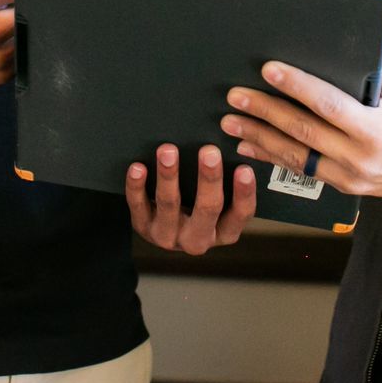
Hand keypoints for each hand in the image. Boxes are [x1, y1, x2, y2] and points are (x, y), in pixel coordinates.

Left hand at [126, 143, 255, 253]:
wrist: (163, 227)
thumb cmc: (198, 204)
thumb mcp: (219, 203)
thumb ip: (225, 182)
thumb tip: (229, 143)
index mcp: (224, 232)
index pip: (240, 215)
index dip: (244, 193)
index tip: (244, 168)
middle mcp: (199, 239)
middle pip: (207, 209)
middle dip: (208, 179)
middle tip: (209, 151)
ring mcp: (169, 236)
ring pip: (170, 205)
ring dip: (169, 176)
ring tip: (168, 150)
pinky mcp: (143, 228)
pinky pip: (138, 206)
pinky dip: (137, 186)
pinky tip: (138, 167)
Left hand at [221, 56, 381, 198]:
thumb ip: (378, 65)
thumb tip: (343, 41)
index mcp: (376, 130)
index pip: (327, 104)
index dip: (296, 86)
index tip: (268, 69)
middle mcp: (360, 158)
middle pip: (302, 132)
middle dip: (264, 113)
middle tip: (234, 97)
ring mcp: (351, 177)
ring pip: (296, 156)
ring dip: (259, 139)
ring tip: (230, 124)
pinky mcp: (346, 186)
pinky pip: (304, 171)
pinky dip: (273, 159)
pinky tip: (249, 149)